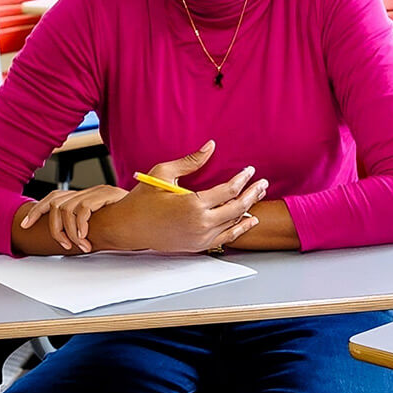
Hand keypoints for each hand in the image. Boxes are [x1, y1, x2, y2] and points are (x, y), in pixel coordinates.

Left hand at [17, 184, 128, 252]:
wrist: (150, 218)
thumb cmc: (127, 227)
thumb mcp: (101, 228)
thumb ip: (85, 230)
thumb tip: (66, 241)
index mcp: (84, 197)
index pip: (52, 199)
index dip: (36, 211)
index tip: (24, 226)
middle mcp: (88, 191)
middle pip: (55, 203)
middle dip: (54, 228)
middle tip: (64, 245)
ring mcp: (98, 192)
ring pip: (66, 209)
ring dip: (69, 232)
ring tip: (80, 245)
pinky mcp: (107, 194)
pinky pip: (83, 209)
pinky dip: (80, 225)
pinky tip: (85, 238)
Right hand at [87, 142, 268, 253]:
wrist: (129, 227)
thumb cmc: (143, 199)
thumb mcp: (163, 173)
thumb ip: (190, 161)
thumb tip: (211, 146)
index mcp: (192, 205)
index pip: (228, 191)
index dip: (242, 179)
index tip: (249, 170)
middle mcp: (200, 224)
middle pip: (238, 208)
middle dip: (253, 193)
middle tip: (263, 183)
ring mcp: (200, 238)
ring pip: (234, 223)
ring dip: (249, 209)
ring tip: (259, 195)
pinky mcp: (198, 246)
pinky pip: (226, 238)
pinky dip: (241, 229)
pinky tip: (251, 220)